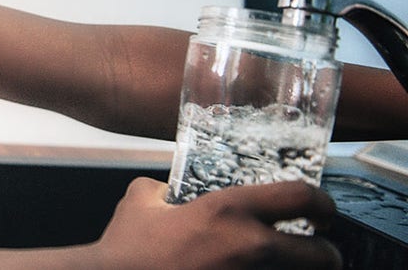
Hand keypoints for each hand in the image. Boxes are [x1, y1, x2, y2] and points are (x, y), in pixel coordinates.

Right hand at [95, 178, 341, 268]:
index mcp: (228, 212)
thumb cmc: (126, 250)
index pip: (301, 196)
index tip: (322, 211)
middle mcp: (249, 248)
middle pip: (324, 256)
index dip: (322, 203)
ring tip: (285, 268)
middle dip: (327, 256)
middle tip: (316, 252)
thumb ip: (163, 190)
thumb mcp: (141, 201)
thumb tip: (169, 191)